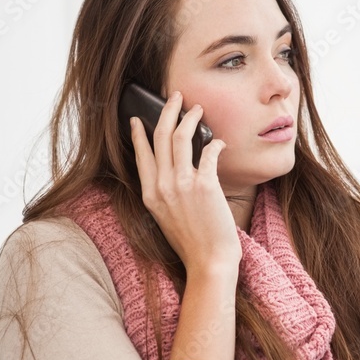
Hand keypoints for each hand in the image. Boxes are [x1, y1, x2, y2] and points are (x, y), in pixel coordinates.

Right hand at [130, 91, 241, 274]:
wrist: (209, 262)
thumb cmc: (193, 244)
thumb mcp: (166, 217)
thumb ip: (165, 194)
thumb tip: (174, 171)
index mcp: (149, 194)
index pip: (141, 154)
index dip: (140, 133)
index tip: (139, 119)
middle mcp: (161, 186)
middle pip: (160, 137)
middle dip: (168, 111)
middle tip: (175, 98)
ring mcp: (181, 184)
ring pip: (181, 137)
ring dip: (190, 118)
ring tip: (198, 109)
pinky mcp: (204, 185)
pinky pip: (208, 152)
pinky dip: (215, 143)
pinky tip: (220, 142)